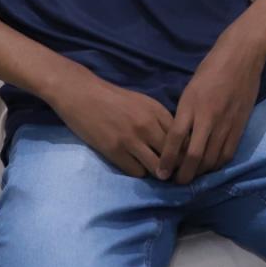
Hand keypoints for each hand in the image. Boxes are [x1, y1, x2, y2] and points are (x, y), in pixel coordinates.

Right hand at [49, 73, 174, 176]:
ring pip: (156, 167)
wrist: (82, 94)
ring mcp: (131, 139)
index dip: (184, 152)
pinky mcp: (114, 150)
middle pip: (173, 155)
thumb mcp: (143, 103)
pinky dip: (138, 172)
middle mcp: (148, 125)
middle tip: (171, 172)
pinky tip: (134, 166)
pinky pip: (136, 171)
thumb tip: (175, 142)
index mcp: (157, 111)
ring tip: (154, 172)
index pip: (182, 139)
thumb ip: (159, 120)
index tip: (181, 159)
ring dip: (156, 172)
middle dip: (174, 166)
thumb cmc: (113, 98)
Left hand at [158, 38, 264, 182]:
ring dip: (201, 172)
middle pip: (194, 156)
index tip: (161, 174)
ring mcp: (226, 123)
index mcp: (191, 106)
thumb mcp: (190, 90)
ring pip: (212, 159)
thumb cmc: (211, 69)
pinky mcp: (240, 126)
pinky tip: (211, 166)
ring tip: (192, 176)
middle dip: (184, 174)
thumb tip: (178, 139)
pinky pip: (227, 154)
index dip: (167, 160)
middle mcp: (208, 118)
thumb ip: (184, 114)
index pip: (174, 140)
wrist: (241, 57)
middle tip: (177, 182)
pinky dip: (217, 164)